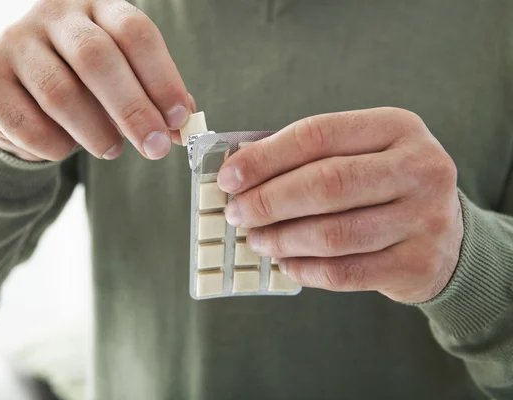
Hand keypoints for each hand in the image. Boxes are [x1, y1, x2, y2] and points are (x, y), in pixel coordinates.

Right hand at [0, 0, 193, 161]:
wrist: (19, 93)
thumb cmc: (84, 86)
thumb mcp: (124, 82)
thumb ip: (154, 99)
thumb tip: (183, 128)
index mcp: (98, 7)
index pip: (135, 32)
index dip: (162, 78)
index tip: (178, 119)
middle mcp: (54, 14)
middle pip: (97, 58)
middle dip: (132, 110)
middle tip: (154, 148)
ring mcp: (14, 40)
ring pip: (61, 93)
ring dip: (95, 132)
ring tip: (112, 150)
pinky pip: (26, 123)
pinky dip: (55, 146)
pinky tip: (67, 147)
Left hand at [218, 107, 462, 302]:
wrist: (447, 238)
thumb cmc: (385, 187)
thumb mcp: (363, 154)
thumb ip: (310, 157)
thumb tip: (240, 172)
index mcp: (397, 127)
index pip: (318, 134)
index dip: (265, 158)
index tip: (229, 178)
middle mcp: (420, 168)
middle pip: (326, 184)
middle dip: (268, 202)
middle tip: (236, 214)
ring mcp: (424, 218)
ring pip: (333, 234)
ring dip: (282, 239)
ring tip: (257, 240)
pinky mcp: (416, 264)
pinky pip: (344, 272)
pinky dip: (304, 269)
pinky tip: (285, 263)